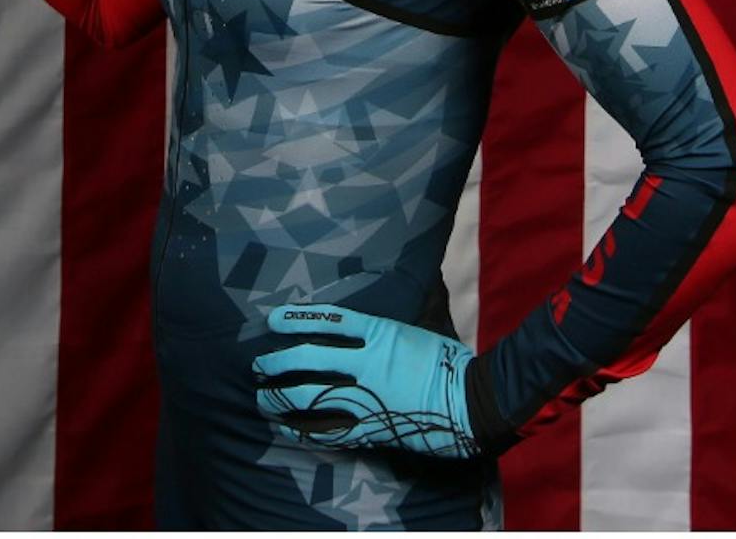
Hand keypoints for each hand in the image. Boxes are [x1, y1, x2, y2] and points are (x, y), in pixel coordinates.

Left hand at [252, 304, 481, 459]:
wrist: (477, 402)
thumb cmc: (453, 364)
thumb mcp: (422, 329)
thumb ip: (395, 323)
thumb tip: (391, 305)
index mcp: (381, 333)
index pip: (328, 320)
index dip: (297, 318)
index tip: (272, 320)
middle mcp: (367, 363)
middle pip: (309, 358)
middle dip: (277, 361)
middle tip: (257, 365)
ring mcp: (369, 397)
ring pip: (312, 396)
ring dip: (281, 396)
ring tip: (261, 397)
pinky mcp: (375, 427)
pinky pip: (331, 430)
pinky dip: (304, 429)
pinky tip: (286, 427)